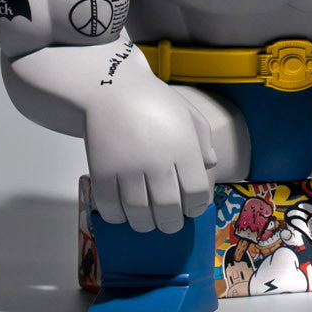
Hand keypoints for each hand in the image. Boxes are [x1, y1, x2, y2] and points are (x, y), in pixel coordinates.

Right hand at [83, 64, 216, 233]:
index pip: (196, 192)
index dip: (196, 207)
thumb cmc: (152, 100)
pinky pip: (110, 207)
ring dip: (146, 224)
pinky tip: (123, 213)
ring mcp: (127, 167)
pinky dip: (118, 217)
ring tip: (148, 223)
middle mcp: (156, 160)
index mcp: (182, 147)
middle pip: (168, 208)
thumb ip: (202, 139)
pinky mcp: (101, 171)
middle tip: (170, 224)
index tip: (191, 209)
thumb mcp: (187, 113)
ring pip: (139, 213)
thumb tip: (211, 164)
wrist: (110, 87)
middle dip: (172, 223)